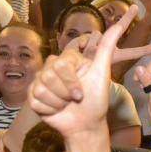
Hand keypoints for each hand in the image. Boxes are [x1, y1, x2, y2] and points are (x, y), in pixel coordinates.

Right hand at [30, 6, 138, 137]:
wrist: (86, 124)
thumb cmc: (96, 100)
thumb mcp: (103, 73)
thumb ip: (106, 48)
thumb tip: (117, 27)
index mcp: (67, 60)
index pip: (60, 64)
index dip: (71, 83)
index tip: (81, 93)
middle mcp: (52, 67)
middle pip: (48, 76)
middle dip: (65, 93)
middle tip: (74, 99)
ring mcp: (40, 81)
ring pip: (41, 89)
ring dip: (58, 102)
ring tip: (65, 104)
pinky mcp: (32, 96)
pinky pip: (35, 101)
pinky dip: (49, 109)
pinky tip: (56, 110)